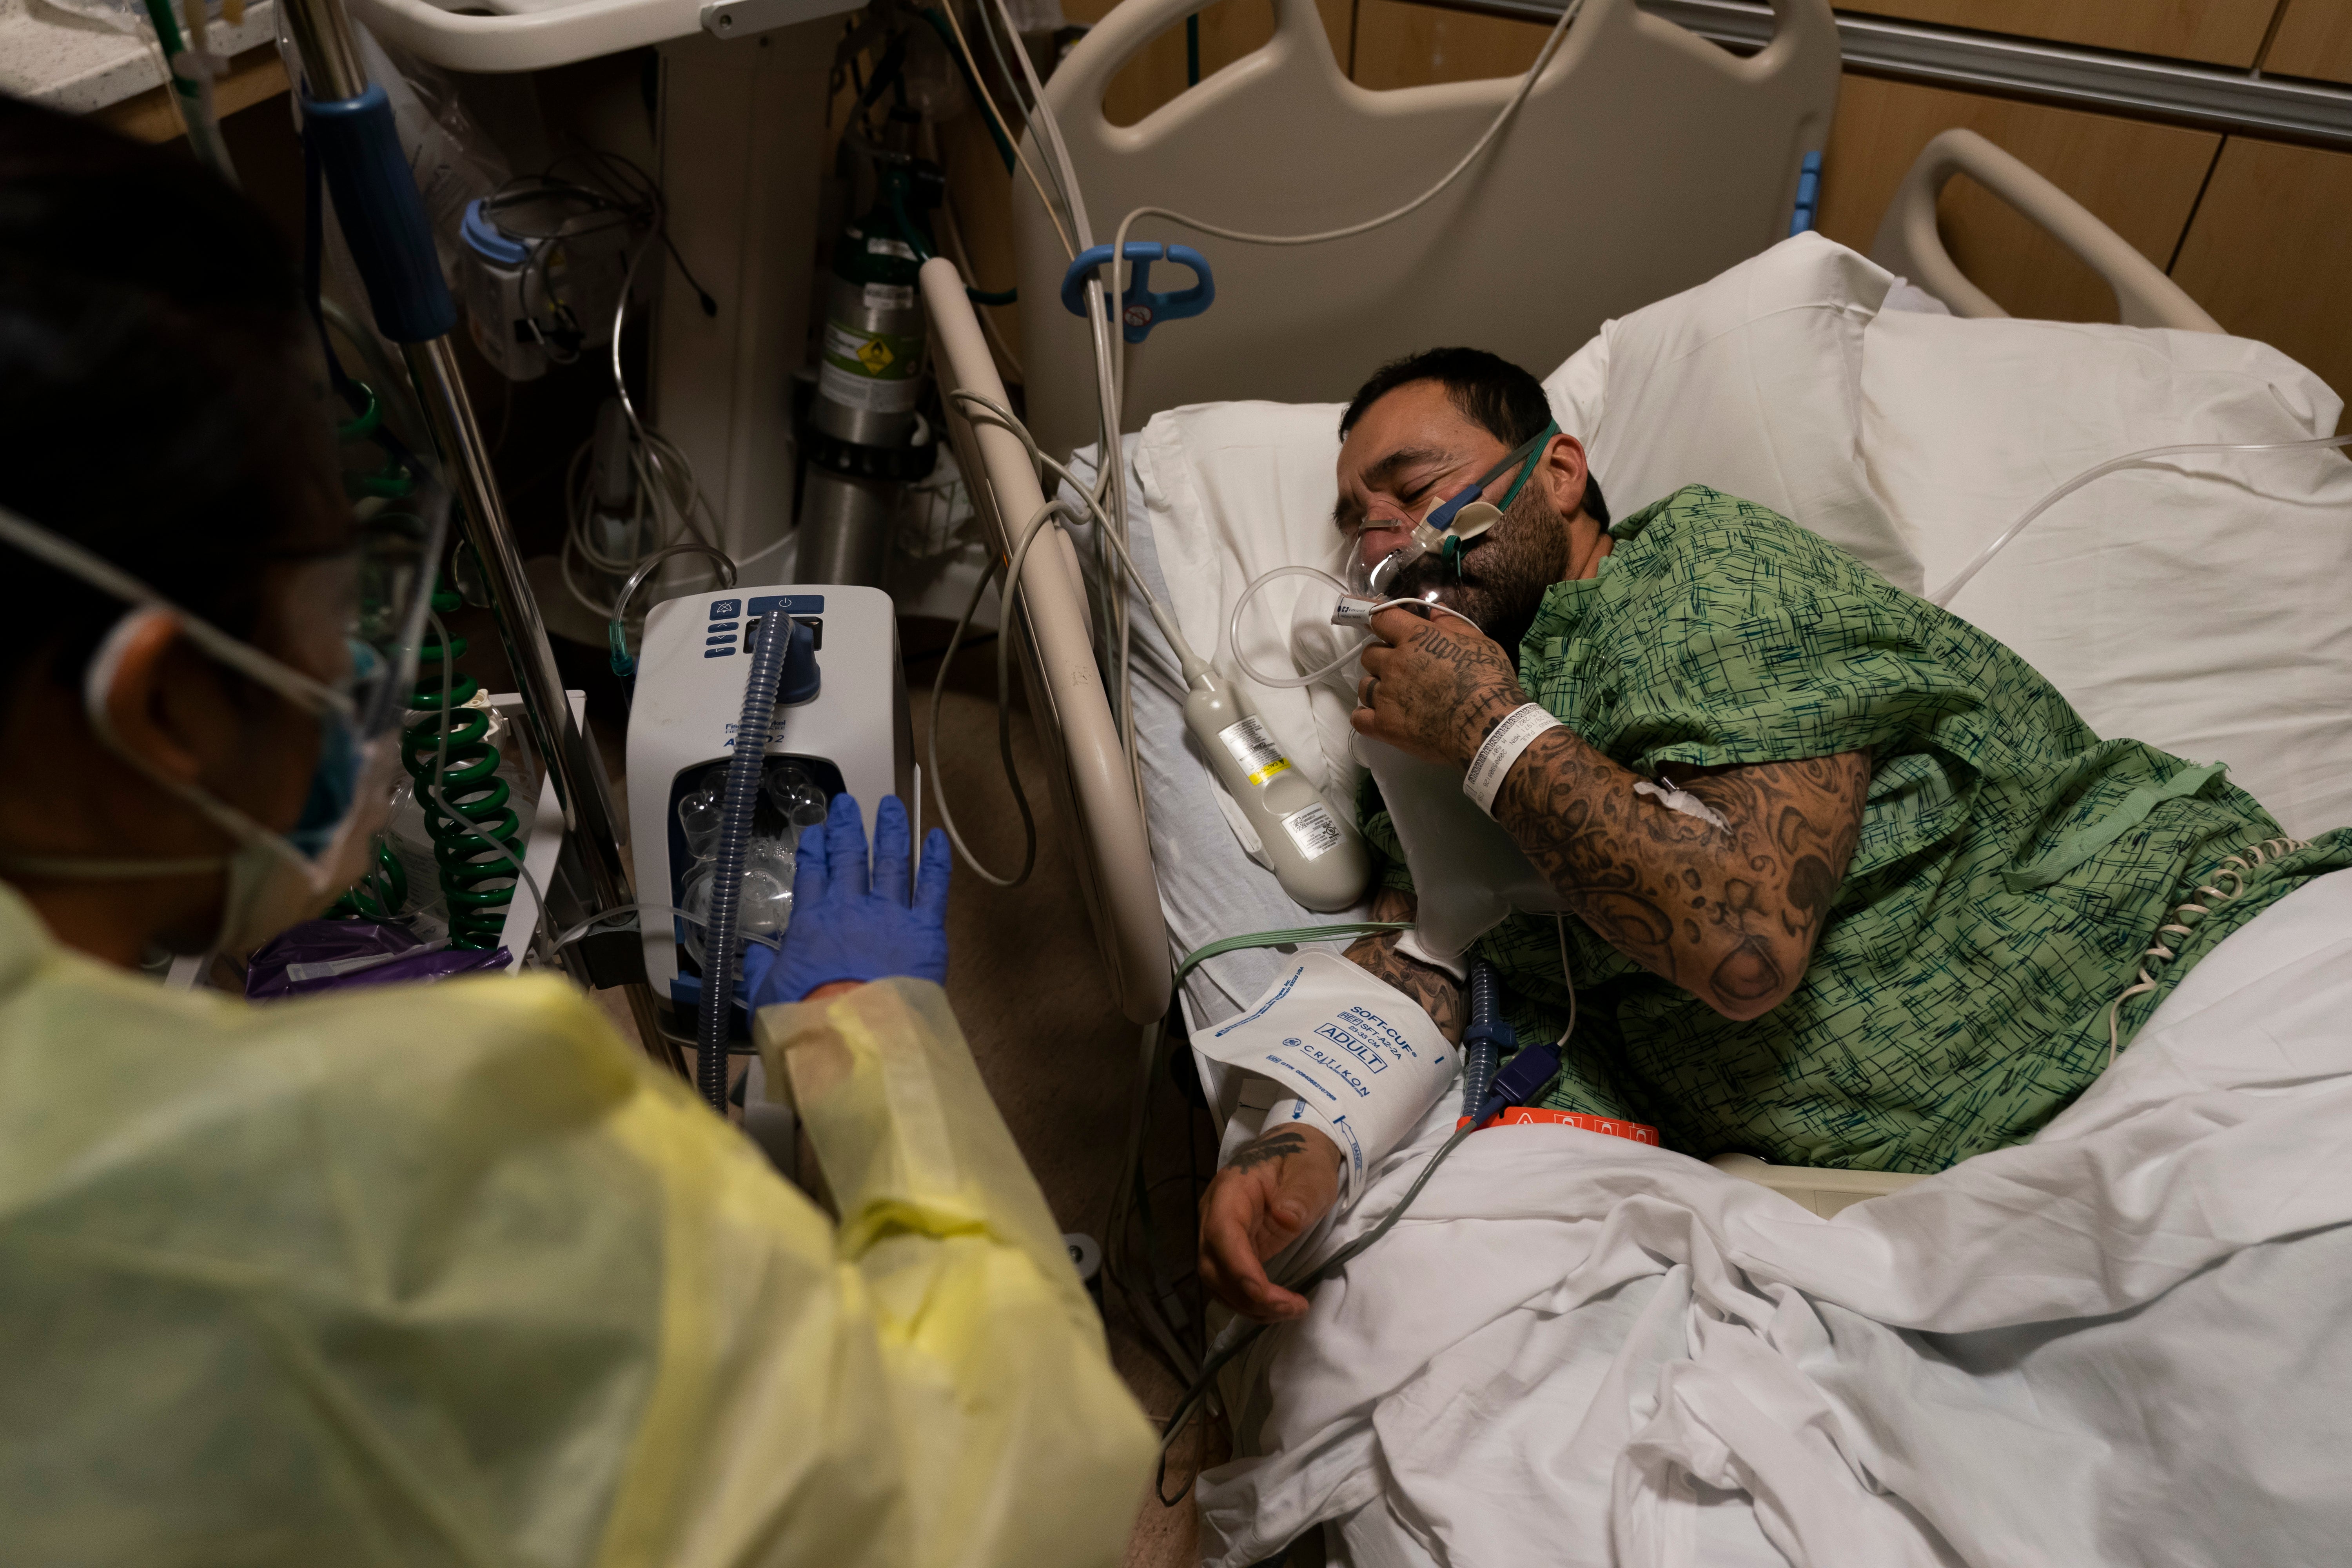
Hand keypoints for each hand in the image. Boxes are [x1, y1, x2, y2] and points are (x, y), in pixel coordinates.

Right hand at [739, 792, 950, 1009]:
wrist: (855, 1039)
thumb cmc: (808, 1022)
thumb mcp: (768, 997)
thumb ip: (763, 971)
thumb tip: (755, 954)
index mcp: (813, 922)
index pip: (813, 874)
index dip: (814, 850)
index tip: (815, 832)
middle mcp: (851, 908)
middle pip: (850, 857)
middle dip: (847, 828)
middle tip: (848, 804)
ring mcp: (890, 915)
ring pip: (892, 862)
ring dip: (891, 831)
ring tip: (891, 806)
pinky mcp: (925, 931)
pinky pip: (933, 887)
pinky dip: (936, 860)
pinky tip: (937, 837)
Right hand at [1197, 1122, 1342, 1321]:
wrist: (1295, 1154)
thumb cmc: (1302, 1161)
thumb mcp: (1310, 1172)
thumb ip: (1299, 1194)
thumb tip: (1286, 1219)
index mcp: (1231, 1189)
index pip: (1222, 1231)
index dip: (1236, 1265)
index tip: (1261, 1291)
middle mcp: (1215, 1215)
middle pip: (1213, 1265)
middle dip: (1247, 1295)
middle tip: (1290, 1307)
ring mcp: (1221, 1237)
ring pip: (1218, 1282)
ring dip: (1250, 1305)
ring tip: (1292, 1310)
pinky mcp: (1233, 1252)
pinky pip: (1231, 1284)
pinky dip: (1252, 1302)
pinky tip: (1280, 1308)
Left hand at [1350, 606, 1528, 769]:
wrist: (1489, 727)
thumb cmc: (1489, 682)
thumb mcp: (1479, 643)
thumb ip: (1452, 624)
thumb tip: (1434, 610)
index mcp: (1416, 638)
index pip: (1381, 618)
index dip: (1379, 620)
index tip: (1381, 625)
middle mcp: (1395, 663)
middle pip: (1369, 654)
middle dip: (1383, 658)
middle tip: (1403, 669)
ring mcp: (1387, 696)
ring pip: (1363, 685)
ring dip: (1376, 688)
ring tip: (1397, 697)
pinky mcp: (1385, 725)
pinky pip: (1359, 718)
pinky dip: (1366, 717)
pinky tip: (1381, 717)